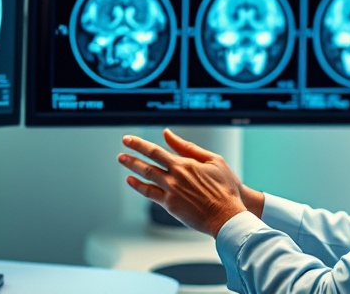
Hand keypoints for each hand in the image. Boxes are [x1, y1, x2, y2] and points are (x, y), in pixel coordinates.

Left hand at [118, 128, 247, 236]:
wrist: (227, 215)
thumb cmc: (225, 187)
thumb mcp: (213, 160)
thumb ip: (187, 147)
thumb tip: (168, 134)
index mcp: (184, 164)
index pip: (156, 151)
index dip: (140, 145)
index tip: (128, 139)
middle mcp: (174, 178)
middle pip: (148, 164)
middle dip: (132, 156)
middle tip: (121, 150)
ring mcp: (171, 192)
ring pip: (147, 177)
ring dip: (133, 168)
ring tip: (123, 161)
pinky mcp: (171, 206)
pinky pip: (150, 194)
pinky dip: (139, 187)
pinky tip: (132, 181)